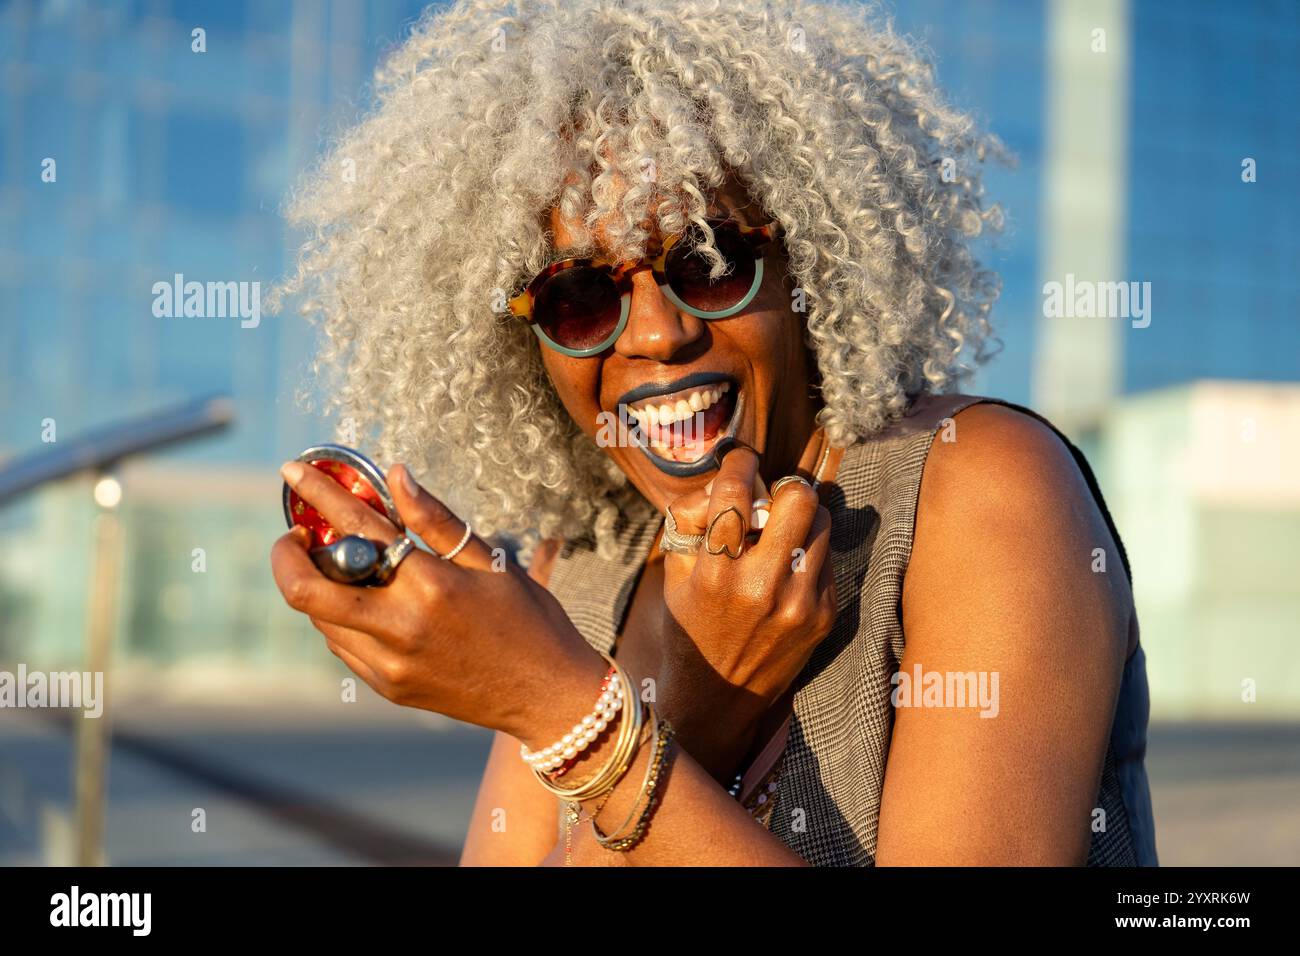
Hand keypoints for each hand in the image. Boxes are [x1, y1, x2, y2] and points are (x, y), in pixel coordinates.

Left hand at [270, 460, 604, 747]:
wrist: (547, 695)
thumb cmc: (529, 620)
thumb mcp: (491, 561)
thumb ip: (436, 520)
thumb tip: (396, 475)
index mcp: (431, 585)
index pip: (357, 529)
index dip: (318, 494)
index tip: (292, 471)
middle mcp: (402, 627)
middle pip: (306, 592)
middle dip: (287, 557)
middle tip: (296, 536)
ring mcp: (391, 664)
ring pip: (321, 619)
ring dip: (321, 586)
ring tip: (342, 567)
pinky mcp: (389, 688)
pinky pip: (343, 647)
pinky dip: (342, 618)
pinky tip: (367, 604)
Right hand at [656, 447, 835, 773]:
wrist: (719, 697)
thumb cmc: (690, 627)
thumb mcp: (675, 573)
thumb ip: (696, 520)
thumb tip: (727, 479)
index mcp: (716, 574)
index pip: (734, 492)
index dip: (739, 463)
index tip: (741, 460)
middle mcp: (762, 587)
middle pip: (798, 498)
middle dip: (785, 488)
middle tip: (773, 498)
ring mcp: (799, 603)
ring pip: (821, 524)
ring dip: (801, 519)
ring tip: (782, 534)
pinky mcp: (824, 616)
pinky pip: (827, 559)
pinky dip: (809, 554)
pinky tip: (788, 572)